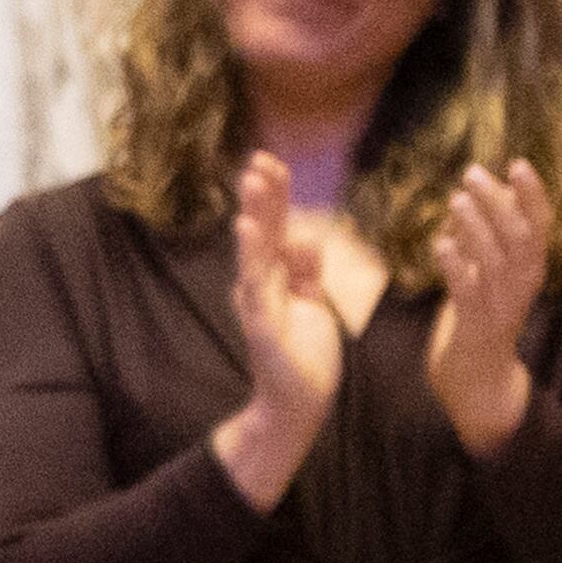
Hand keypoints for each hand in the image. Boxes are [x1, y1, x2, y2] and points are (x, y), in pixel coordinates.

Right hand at [213, 152, 342, 506]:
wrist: (297, 404)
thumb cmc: (305, 355)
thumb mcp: (315, 302)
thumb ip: (308, 270)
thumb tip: (307, 235)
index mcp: (276, 277)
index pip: (276, 227)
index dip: (275, 195)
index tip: (273, 161)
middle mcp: (261, 284)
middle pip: (262, 230)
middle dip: (262, 194)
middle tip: (259, 158)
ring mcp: (258, 301)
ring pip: (256, 249)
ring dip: (254, 212)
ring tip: (252, 180)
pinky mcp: (262, 321)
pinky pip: (257, 282)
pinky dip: (251, 254)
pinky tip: (247, 227)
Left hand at [426, 162, 551, 457]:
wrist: (477, 379)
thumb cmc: (478, 319)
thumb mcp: (482, 273)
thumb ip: (480, 238)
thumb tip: (473, 197)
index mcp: (529, 269)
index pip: (540, 226)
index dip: (533, 194)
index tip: (518, 163)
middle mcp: (522, 285)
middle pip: (520, 237)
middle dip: (499, 203)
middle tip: (473, 174)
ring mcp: (502, 307)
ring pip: (496, 261)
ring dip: (477, 228)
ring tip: (455, 200)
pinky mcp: (478, 327)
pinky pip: (469, 293)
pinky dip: (456, 266)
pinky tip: (440, 243)